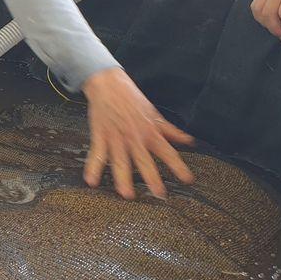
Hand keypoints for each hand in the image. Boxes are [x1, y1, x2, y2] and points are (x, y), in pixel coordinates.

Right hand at [82, 67, 195, 198]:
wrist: (108, 84)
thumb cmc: (131, 98)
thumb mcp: (154, 114)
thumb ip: (170, 130)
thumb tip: (189, 141)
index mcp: (150, 132)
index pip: (168, 152)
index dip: (179, 166)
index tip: (187, 180)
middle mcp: (135, 137)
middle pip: (145, 161)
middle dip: (152, 178)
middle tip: (159, 194)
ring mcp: (117, 138)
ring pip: (121, 161)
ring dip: (123, 178)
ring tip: (126, 194)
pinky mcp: (101, 136)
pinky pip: (97, 154)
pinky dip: (93, 168)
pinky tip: (91, 181)